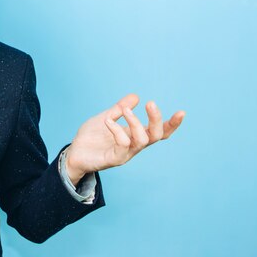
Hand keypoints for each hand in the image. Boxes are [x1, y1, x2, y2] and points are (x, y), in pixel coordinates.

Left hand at [65, 94, 184, 184]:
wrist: (74, 152)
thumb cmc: (91, 138)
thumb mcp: (106, 118)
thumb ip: (119, 109)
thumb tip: (136, 96)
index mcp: (135, 135)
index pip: (158, 131)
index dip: (171, 124)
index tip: (182, 112)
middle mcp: (133, 145)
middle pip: (155, 136)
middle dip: (157, 120)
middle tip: (151, 103)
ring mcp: (124, 153)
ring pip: (142, 140)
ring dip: (136, 123)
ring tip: (125, 109)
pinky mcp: (113, 159)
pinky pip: (122, 146)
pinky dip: (117, 131)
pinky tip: (107, 121)